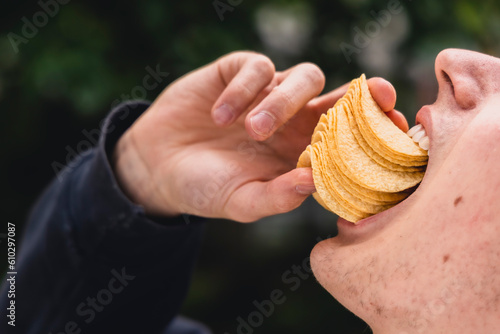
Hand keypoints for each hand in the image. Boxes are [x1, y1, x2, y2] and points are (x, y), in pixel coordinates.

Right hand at [113, 51, 404, 221]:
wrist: (158, 165)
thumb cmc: (204, 188)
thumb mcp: (238, 203)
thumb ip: (274, 199)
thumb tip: (310, 185)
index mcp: (302, 153)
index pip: (349, 139)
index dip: (374, 132)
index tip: (397, 127)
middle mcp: (293, 121)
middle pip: (340, 98)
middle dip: (361, 95)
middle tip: (374, 95)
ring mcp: (268, 94)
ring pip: (303, 77)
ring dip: (282, 101)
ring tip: (250, 131)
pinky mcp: (238, 73)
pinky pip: (256, 67)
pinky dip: (243, 89)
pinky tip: (218, 115)